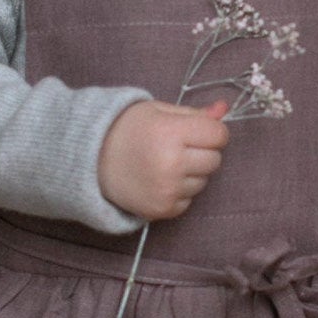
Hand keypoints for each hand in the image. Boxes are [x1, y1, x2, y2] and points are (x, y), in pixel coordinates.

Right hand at [98, 96, 230, 219]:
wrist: (92, 160)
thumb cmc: (128, 130)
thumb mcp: (159, 112)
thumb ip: (194, 113)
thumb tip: (224, 109)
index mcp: (170, 132)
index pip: (219, 135)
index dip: (212, 132)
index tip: (198, 131)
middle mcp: (171, 163)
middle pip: (214, 160)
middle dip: (203, 152)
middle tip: (178, 147)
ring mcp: (167, 189)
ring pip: (204, 181)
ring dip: (191, 173)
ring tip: (165, 163)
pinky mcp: (163, 209)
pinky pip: (189, 199)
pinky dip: (179, 191)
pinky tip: (159, 179)